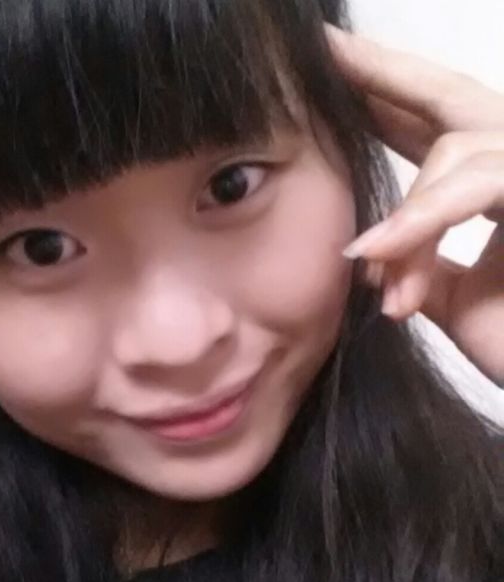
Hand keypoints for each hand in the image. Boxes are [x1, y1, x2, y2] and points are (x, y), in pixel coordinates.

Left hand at [325, 24, 503, 386]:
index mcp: (495, 189)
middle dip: (387, 73)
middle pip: (452, 99)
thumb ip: (418, 266)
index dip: (385, 108)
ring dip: (405, 215)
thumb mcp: (450, 301)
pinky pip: (480, 186)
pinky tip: (378, 249)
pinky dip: (423, 220)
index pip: (433, 136)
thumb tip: (374, 254)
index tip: (332, 83)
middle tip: (327, 48)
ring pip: (457, 152)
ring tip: (364, 261)